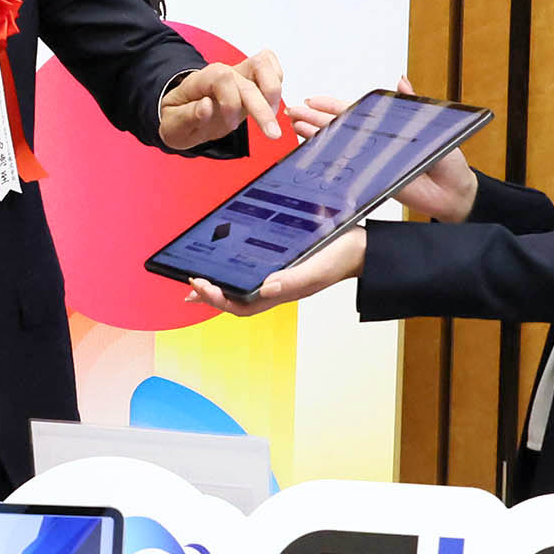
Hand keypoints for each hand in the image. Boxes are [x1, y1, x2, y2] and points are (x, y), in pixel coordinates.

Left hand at [161, 51, 284, 149]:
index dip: (230, 104)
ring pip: (265, 64)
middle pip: (252, 73)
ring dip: (274, 92)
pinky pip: (271, 69)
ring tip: (272, 118)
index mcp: (202, 80)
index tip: (230, 125)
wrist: (184, 114)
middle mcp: (224, 73)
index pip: (223, 79)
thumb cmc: (178, 118)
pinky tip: (271, 107)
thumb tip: (206, 106)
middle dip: (264, 106)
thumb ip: (187, 116)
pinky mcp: (252, 81)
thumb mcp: (173, 125)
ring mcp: (239, 75)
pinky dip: (278, 85)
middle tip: (272, 134)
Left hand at [183, 226, 365, 318]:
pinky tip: (229, 261)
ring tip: (199, 282)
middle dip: (211, 295)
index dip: (217, 299)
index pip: (242, 305)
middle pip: (237, 300)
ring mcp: (280, 278)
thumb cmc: (342, 258)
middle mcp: (277, 288)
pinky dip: (236, 270)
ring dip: (221, 287)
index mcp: (282, 292)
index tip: (198, 284)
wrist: (363, 248)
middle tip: (190, 284)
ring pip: (243, 288)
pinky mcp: (284, 264)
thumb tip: (266, 288)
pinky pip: (254, 272)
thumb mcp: (318, 267)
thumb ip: (294, 279)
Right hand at [289, 77, 477, 222]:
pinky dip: (326, 161)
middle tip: (292, 111)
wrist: (454, 193)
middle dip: (314, 118)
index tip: (313, 99)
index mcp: (386, 128)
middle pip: (338, 127)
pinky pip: (344, 169)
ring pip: (336, 146)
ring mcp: (370, 161)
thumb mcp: (430, 126)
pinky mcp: (370, 180)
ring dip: (315, 135)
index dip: (332, 105)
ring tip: (295, 127)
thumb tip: (401, 81)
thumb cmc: (448, 161)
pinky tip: (311, 152)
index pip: (353, 113)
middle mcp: (374, 143)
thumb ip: (411, 104)